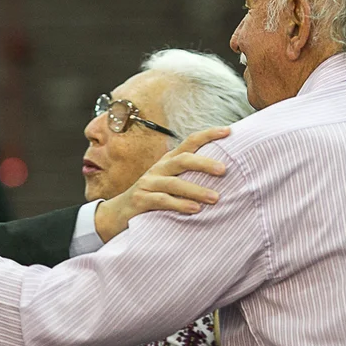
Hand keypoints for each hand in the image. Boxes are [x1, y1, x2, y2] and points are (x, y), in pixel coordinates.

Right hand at [94, 126, 229, 241]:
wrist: (117, 214)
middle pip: (182, 160)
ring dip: (196, 190)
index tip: (228, 131)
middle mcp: (158, 169)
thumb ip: (189, 177)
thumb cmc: (151, 198)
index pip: (189, 143)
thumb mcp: (169, 183)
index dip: (207, 135)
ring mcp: (148, 184)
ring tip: (215, 198)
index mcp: (168, 162)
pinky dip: (179, 205)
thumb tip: (222, 174)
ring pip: (174, 183)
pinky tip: (195, 210)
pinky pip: (162, 201)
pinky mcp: (140, 200)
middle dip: (204, 163)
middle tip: (224, 170)